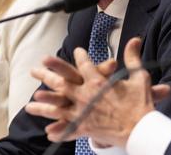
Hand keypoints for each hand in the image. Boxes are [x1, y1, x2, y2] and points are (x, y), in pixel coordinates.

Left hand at [26, 38, 170, 147]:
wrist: (141, 130)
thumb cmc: (140, 103)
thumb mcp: (139, 76)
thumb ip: (133, 57)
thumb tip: (134, 39)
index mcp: (98, 81)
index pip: (85, 64)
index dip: (80, 56)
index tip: (77, 50)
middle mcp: (85, 95)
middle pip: (61, 83)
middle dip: (47, 75)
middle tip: (35, 70)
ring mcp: (82, 113)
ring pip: (57, 108)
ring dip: (44, 106)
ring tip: (29, 105)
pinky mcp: (84, 128)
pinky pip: (68, 129)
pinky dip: (59, 131)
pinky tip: (48, 132)